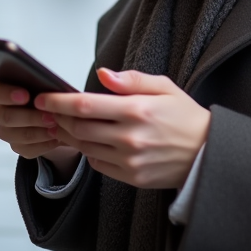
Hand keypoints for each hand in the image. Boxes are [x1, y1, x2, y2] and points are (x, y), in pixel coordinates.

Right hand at [0, 81, 81, 175]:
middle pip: (5, 117)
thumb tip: (47, 89)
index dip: (6, 94)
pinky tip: (55, 137)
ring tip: (56, 127)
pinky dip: (43, 144)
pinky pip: (26, 149)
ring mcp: (6, 131)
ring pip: (15, 135)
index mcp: (1, 91)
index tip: (25, 96)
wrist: (56, 113)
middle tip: (50, 116)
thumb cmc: (47, 93)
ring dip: (38, 132)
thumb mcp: (44, 84)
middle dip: (30, 117)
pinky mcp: (17, 146)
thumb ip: (40, 85)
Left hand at [36, 68, 209, 189]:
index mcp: (137, 110)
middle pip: (78, 128)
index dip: (58, 101)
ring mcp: (129, 160)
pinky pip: (98, 164)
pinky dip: (89, 151)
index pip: (85, 105)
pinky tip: (92, 140)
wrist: (207, 154)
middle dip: (59, 118)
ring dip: (70, 135)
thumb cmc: (185, 117)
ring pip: (85, 147)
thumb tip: (102, 74)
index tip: (43, 97)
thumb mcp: (164, 87)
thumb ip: (131, 79)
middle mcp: (130, 137)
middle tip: (50, 110)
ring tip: (66, 124)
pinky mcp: (131, 177)